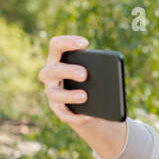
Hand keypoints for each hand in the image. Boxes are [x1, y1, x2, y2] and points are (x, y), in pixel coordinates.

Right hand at [39, 34, 126, 158]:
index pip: (56, 45)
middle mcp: (49, 73)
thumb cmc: (91, 77)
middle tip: (84, 74)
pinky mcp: (57, 109)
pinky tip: (89, 116)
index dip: (67, 42)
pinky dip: (75, 116)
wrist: (90, 100)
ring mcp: (51, 92)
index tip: (85, 43)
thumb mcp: (94, 70)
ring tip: (84, 96)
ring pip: (54, 94)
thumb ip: (97, 69)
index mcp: (57, 58)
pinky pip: (63, 114)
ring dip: (69, 95)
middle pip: (54, 70)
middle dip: (68, 71)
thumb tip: (109, 75)